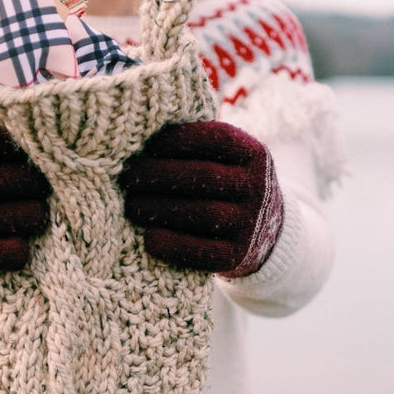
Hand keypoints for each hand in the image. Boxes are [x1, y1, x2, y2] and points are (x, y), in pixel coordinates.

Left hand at [120, 121, 284, 276]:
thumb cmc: (226, 189)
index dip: (178, 139)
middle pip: (204, 177)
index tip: (147, 145)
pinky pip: (202, 252)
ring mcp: (251, 225)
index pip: (217, 139)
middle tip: (128, 177)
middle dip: (160, 175)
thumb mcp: (228, 161)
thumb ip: (198, 148)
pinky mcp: (238, 257)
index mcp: (256, 156)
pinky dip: (173, 245)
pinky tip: (149, 239)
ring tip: (131, 206)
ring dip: (160, 209)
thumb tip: (142, 136)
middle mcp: (258, 188)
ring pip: (202, 213)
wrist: (265, 237)